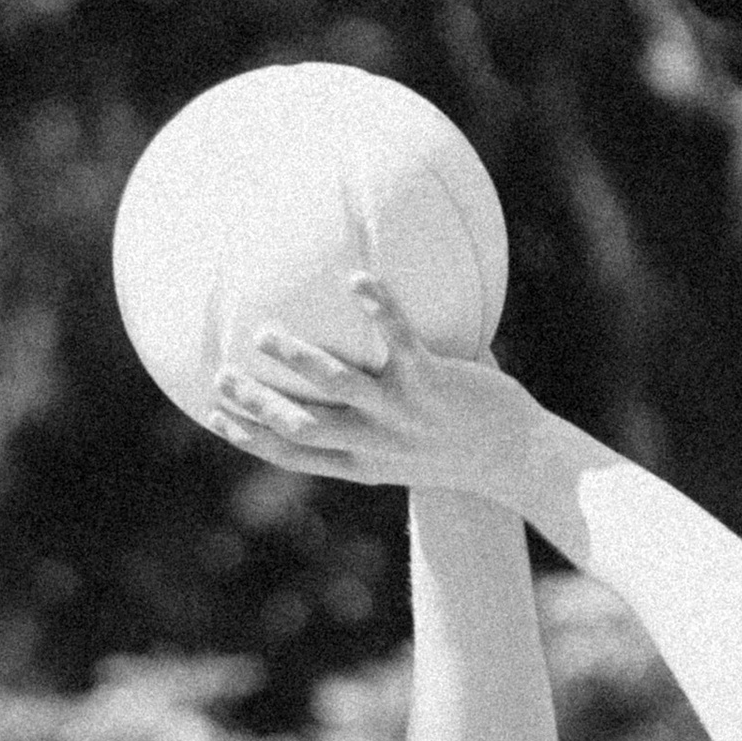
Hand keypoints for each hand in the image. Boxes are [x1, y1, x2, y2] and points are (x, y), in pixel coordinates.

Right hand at [207, 275, 523, 495]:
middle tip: (219, 374)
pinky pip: (398, 340)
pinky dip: (376, 308)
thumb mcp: (416, 449)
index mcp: (366, 464)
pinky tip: (356, 276)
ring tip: (263, 333)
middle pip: (300, 426)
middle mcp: (377, 444)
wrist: (525, 463)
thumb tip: (352, 377)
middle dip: (255, 402)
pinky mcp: (433, 384)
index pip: (295, 455)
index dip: (250, 437)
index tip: (217, 414)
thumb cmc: (472, 448)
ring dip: (296, 361)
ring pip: (337, 387)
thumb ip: (381, 420)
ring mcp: (404, 415)